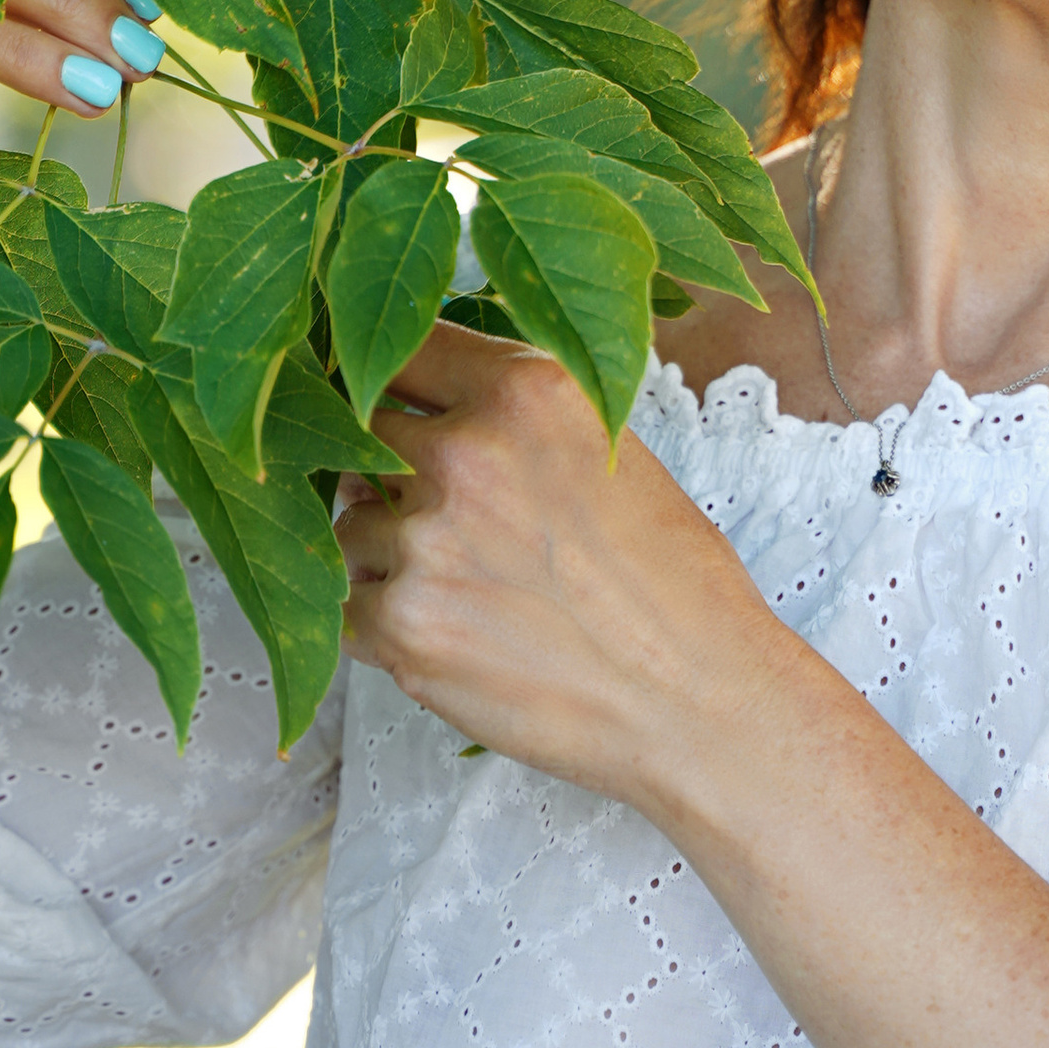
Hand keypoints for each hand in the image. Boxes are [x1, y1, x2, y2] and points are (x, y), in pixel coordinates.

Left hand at [335, 322, 807, 820]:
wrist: (697, 700)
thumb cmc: (671, 582)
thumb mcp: (610, 450)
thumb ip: (513, 416)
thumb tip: (416, 410)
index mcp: (525, 391)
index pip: (408, 347)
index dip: (400, 381)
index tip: (399, 405)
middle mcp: (466, 452)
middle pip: (367, 437)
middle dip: (399, 476)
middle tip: (464, 525)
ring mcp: (424, 540)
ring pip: (354, 525)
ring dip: (393, 555)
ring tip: (480, 593)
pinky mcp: (402, 624)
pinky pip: (351, 605)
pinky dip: (389, 624)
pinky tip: (463, 637)